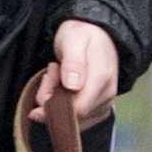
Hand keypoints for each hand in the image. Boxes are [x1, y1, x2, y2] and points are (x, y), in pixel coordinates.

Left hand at [27, 20, 120, 134]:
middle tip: (51, 72)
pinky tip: (62, 86)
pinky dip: (64, 104)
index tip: (45, 85)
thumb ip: (73, 62)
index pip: (78, 109)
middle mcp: (106, 95)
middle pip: (73, 116)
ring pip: (73, 119)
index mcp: (102, 79)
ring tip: (57, 75)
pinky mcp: (98, 108)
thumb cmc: (83, 34)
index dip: (55, 106)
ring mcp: (104, 103)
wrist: (97, 33)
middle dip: (53, 98)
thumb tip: (72, 86)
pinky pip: (76, 118)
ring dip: (56, 100)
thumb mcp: (74, 40)